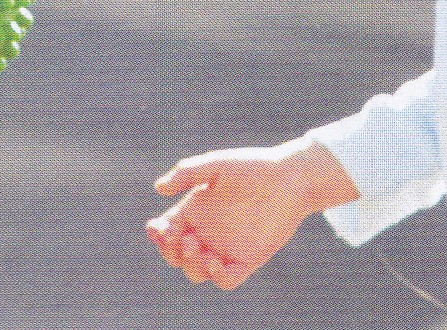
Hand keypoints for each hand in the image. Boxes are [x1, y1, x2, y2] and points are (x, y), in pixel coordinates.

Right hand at [146, 139, 355, 290]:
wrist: (289, 178)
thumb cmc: (251, 168)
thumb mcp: (215, 166)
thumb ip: (187, 173)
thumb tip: (159, 188)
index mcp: (193, 213)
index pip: (166, 232)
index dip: (157, 235)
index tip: (159, 228)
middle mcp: (206, 234)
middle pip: (177, 257)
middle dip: (170, 252)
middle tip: (179, 237)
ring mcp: (225, 250)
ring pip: (197, 272)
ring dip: (190, 264)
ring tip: (195, 245)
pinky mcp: (247, 260)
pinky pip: (227, 280)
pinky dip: (217, 276)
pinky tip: (215, 261)